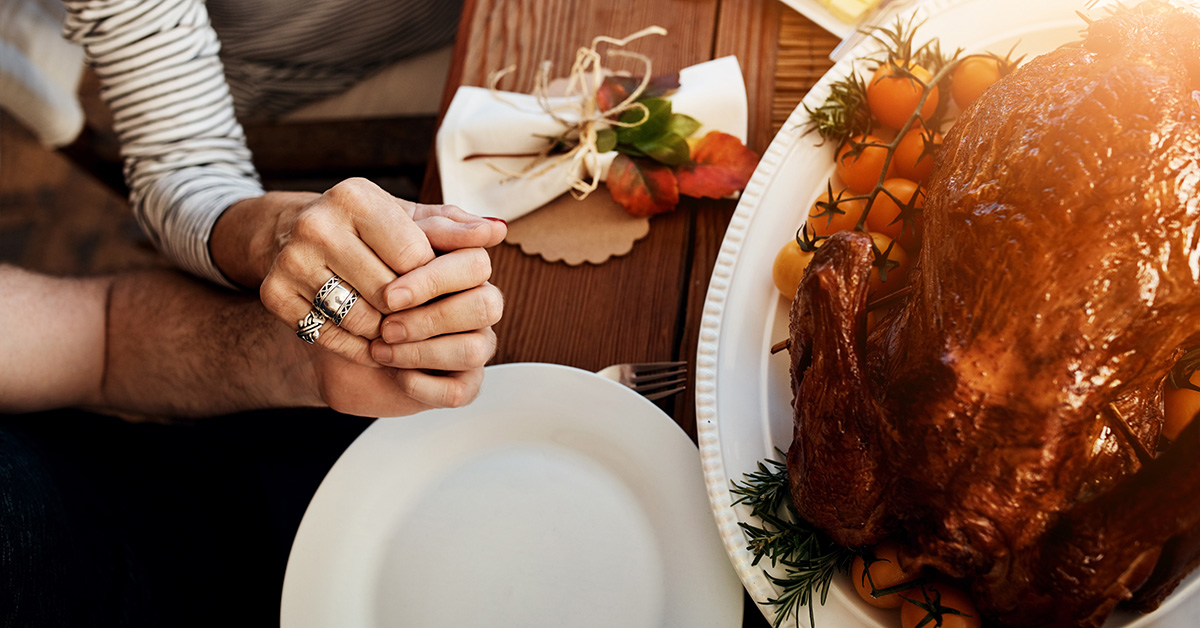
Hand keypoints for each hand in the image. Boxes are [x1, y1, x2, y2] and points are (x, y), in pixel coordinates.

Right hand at [212, 178, 505, 364]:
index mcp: (354, 196)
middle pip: (389, 292)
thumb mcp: (408, 219)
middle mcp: (316, 224)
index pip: (413, 257)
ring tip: (393, 323)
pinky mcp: (274, 294)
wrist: (290, 233)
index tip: (430, 282)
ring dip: (386, 331)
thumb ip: (454, 228)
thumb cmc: (365, 227)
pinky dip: (357, 345)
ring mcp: (290, 261)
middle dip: (410, 308)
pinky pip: (331, 337)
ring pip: (361, 319)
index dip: (430, 278)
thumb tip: (497, 231)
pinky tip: (367, 336)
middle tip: (415, 311)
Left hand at [298, 249, 500, 414]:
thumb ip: (434, 230)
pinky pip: (460, 390)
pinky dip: (424, 384)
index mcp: (464, 268)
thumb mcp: (388, 245)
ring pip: (474, 349)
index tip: (391, 294)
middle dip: (431, 318)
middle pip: (485, 306)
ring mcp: (473, 344)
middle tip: (387, 326)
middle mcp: (476, 305)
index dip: (435, 280)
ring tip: (381, 350)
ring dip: (422, 352)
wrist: (334, 329)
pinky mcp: (460, 382)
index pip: (476, 264)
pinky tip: (395, 374)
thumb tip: (494, 227)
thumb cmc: (364, 281)